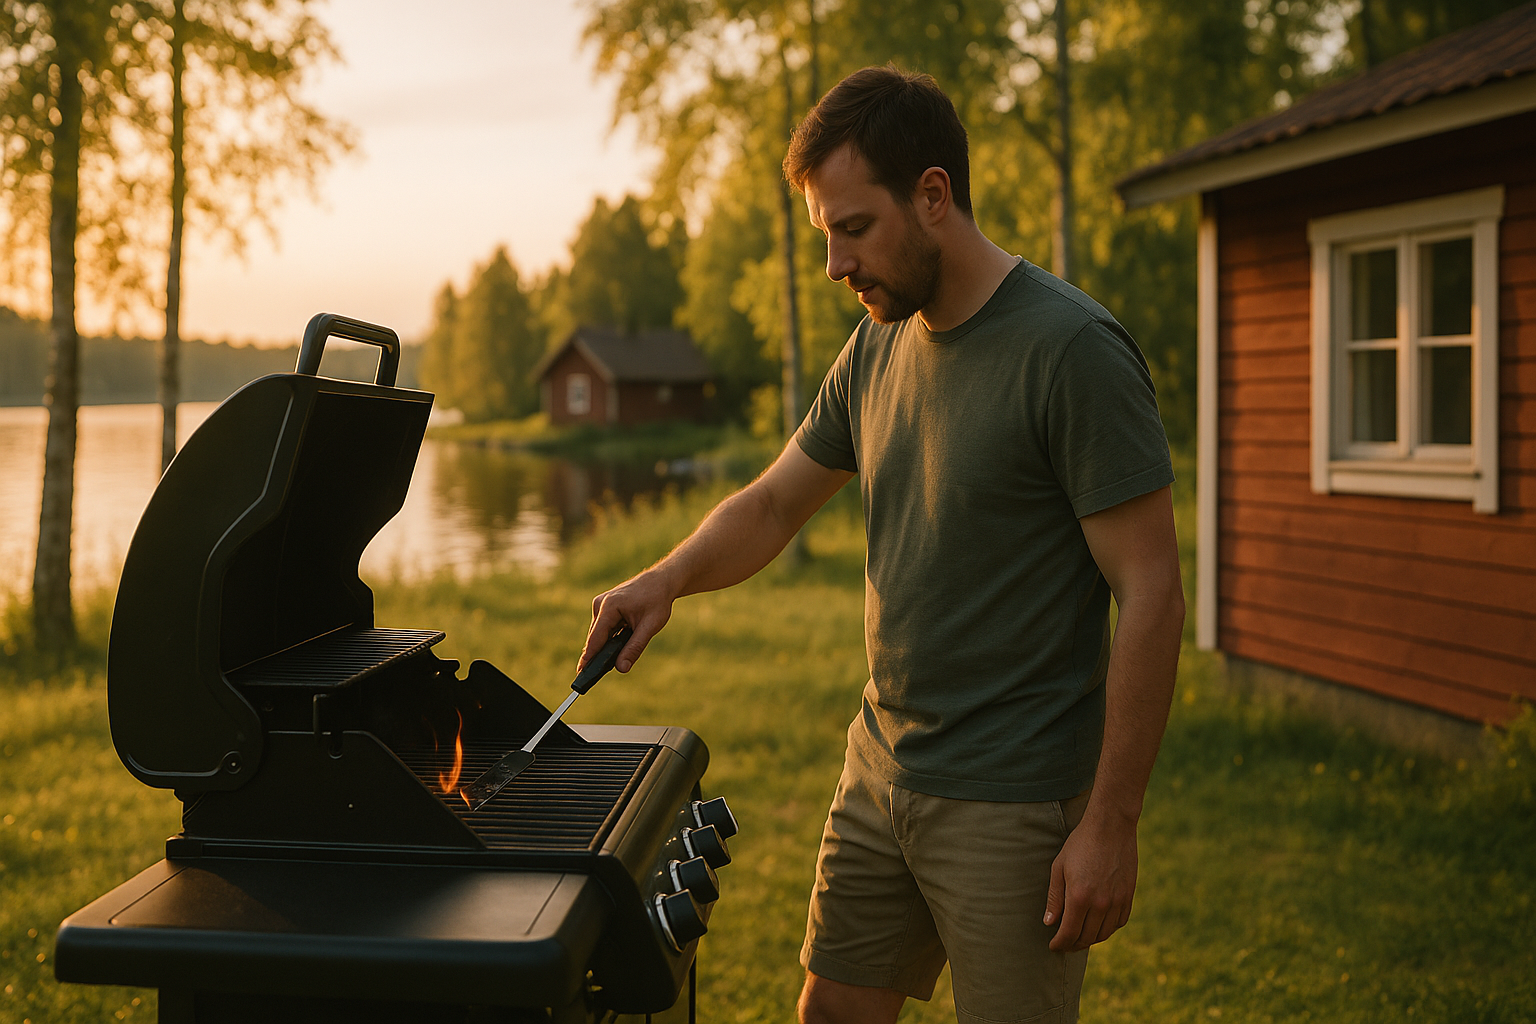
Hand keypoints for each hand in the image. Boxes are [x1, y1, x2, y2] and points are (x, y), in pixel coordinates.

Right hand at [580, 568, 677, 674]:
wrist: (660, 581)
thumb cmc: (657, 601)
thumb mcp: (650, 626)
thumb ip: (635, 647)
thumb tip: (621, 668)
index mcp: (609, 607)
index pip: (595, 638)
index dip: (588, 658)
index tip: (580, 674)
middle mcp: (600, 604)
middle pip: (596, 637)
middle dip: (601, 654)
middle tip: (601, 673)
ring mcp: (601, 604)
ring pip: (600, 633)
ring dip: (608, 644)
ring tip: (620, 652)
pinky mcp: (604, 607)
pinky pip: (604, 627)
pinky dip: (611, 636)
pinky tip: (622, 639)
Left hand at [1043, 810, 1138, 951]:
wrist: (1111, 827)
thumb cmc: (1080, 844)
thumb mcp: (1059, 867)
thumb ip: (1054, 898)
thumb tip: (1049, 923)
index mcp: (1079, 897)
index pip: (1068, 933)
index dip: (1059, 944)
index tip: (1053, 946)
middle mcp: (1100, 904)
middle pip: (1086, 938)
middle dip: (1072, 945)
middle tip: (1064, 944)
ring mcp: (1117, 901)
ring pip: (1104, 934)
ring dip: (1090, 939)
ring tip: (1079, 937)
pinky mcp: (1128, 896)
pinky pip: (1119, 923)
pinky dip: (1107, 928)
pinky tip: (1098, 925)